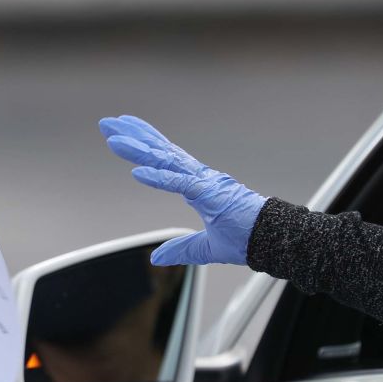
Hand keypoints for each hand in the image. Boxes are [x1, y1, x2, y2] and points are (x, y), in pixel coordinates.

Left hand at [99, 115, 266, 265]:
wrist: (275, 241)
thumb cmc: (247, 239)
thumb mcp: (204, 248)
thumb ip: (179, 249)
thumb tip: (156, 258)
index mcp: (199, 184)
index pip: (165, 158)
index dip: (144, 143)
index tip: (121, 133)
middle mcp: (199, 177)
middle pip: (160, 151)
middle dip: (133, 135)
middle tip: (107, 122)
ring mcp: (205, 183)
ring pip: (165, 161)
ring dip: (138, 149)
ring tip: (114, 138)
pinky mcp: (211, 195)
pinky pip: (180, 184)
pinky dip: (158, 177)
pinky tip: (137, 172)